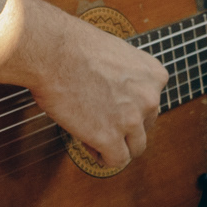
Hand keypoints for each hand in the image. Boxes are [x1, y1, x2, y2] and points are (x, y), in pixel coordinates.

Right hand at [29, 19, 169, 168]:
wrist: (52, 51)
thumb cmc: (73, 46)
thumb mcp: (116, 53)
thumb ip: (127, 75)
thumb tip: (119, 93)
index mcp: (154, 75)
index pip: (151, 103)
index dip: (129, 106)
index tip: (110, 103)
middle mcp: (149, 98)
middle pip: (145, 126)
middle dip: (124, 126)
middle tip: (98, 117)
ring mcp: (131, 120)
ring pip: (134, 148)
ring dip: (116, 144)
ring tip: (92, 132)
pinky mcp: (109, 138)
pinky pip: (115, 160)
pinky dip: (102, 156)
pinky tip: (87, 142)